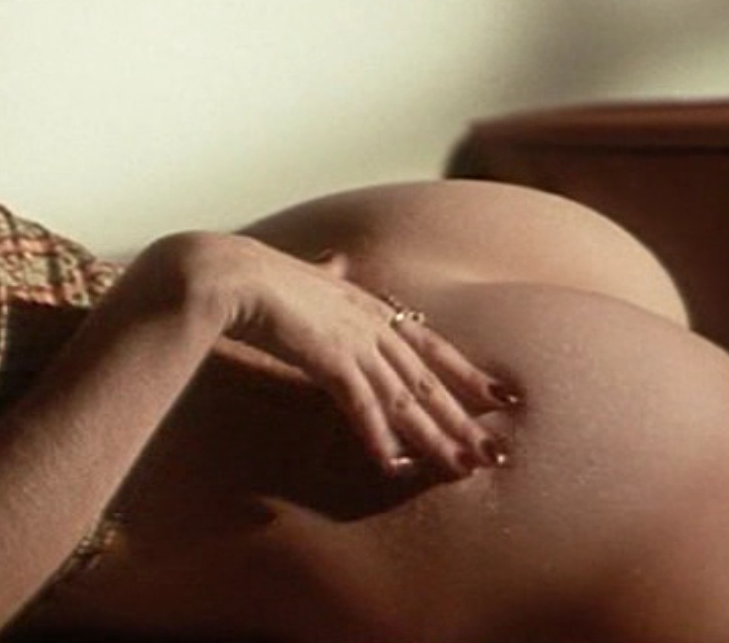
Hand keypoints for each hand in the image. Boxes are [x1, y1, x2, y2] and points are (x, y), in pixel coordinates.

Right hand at [177, 232, 516, 478]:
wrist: (227, 273)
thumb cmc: (257, 274)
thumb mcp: (304, 273)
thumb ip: (326, 273)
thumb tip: (338, 259)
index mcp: (366, 303)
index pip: (430, 344)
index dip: (467, 373)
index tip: (501, 397)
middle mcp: (369, 323)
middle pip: (426, 379)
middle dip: (463, 420)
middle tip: (494, 454)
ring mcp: (352, 341)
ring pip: (404, 398)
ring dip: (433, 438)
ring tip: (461, 469)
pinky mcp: (328, 359)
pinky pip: (360, 405)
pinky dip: (377, 436)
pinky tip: (392, 464)